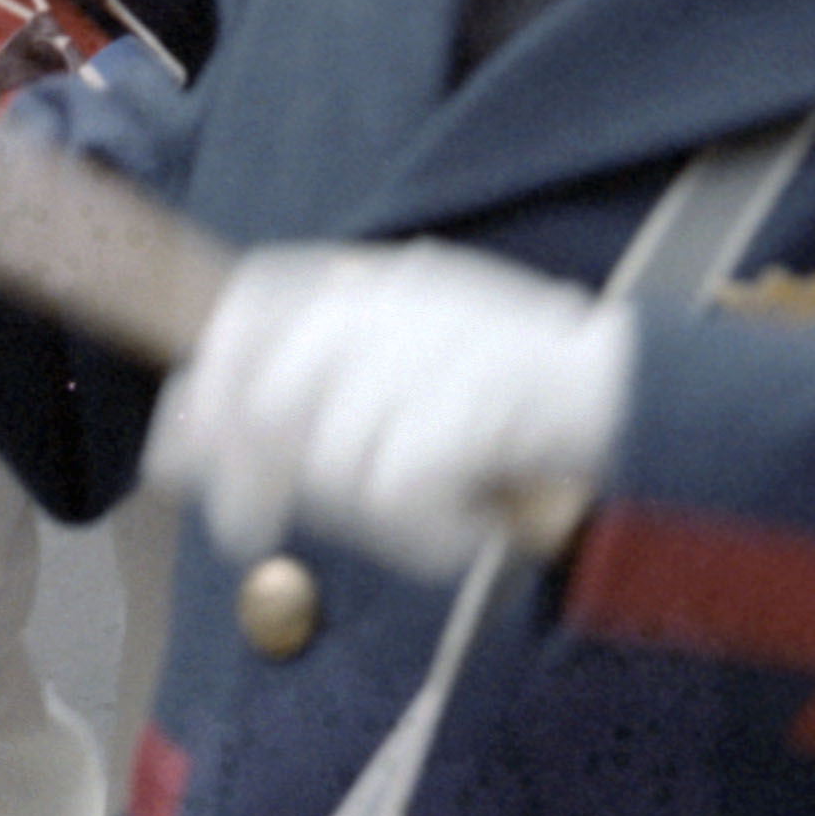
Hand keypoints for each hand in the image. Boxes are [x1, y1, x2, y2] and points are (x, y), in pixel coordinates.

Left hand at [149, 241, 637, 575]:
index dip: (207, 372)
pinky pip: (396, 499)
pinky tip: (462, 525)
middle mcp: (399, 304)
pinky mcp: (459, 415)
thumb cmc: (520, 398)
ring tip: (432, 507)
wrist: (637, 401)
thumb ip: (318, 382)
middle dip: (246, 471)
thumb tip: (190, 437)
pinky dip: (425, 534)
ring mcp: (430, 356)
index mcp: (385, 281)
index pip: (257, 297)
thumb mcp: (419, 356)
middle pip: (272, 391)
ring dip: (370, 515)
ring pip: (334, 463)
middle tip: (244, 528)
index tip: (177, 445)